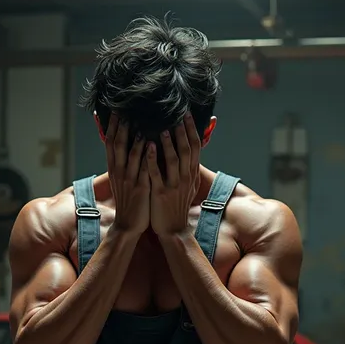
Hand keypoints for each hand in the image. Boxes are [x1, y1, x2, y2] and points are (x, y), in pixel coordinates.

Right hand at [106, 114, 149, 234]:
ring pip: (131, 154)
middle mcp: (120, 172)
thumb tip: (127, 148)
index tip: (116, 110)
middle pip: (118, 145)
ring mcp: (130, 180)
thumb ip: (125, 165)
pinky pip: (144, 169)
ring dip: (135, 136)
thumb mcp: (123, 181)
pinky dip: (147, 156)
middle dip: (121, 126)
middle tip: (126, 108)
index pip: (110, 143)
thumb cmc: (129, 202)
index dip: (113, 126)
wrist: (128, 225)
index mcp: (115, 170)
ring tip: (141, 120)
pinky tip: (151, 143)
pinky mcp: (141, 188)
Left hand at [146, 113, 200, 237]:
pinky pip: (156, 174)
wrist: (173, 229)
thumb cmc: (177, 205)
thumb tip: (190, 150)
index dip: (191, 130)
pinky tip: (149, 147)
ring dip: (169, 143)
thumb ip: (189, 168)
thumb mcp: (188, 186)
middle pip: (187, 150)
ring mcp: (173, 186)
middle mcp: (185, 178)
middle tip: (177, 114)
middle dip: (183, 131)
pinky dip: (153, 159)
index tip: (186, 114)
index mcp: (191, 174)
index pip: (195, 148)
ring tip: (164, 128)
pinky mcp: (160, 194)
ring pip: (174, 160)